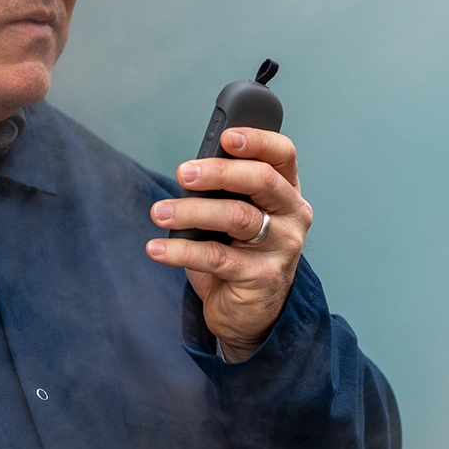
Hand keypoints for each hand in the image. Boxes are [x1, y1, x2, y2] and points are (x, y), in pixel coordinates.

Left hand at [146, 127, 312, 361]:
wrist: (248, 313)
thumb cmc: (238, 253)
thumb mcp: (234, 215)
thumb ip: (224, 191)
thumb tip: (190, 171)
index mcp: (286, 191)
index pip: (282, 155)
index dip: (258, 140)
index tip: (227, 136)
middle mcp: (292, 215)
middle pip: (261, 180)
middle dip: (218, 172)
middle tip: (183, 174)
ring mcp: (282, 247)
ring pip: (237, 217)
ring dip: (192, 211)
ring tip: (158, 213)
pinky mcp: (262, 277)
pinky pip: (216, 257)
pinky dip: (181, 251)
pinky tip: (157, 247)